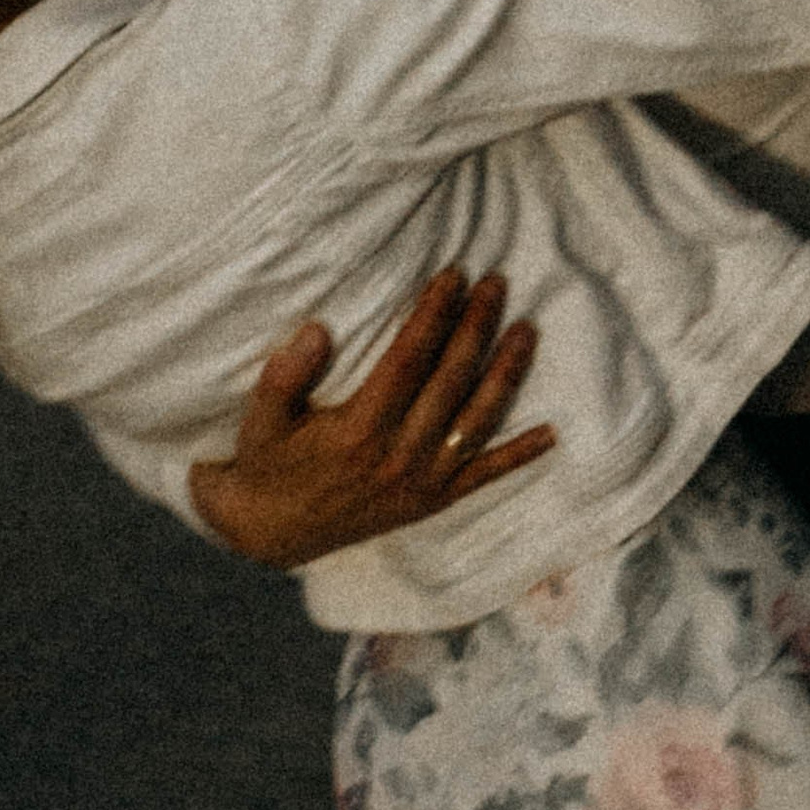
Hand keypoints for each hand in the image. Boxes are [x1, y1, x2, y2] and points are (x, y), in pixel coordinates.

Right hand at [186, 269, 554, 570]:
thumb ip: (283, 376)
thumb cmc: (266, 464)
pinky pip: (483, 477)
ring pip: (476, 421)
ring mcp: (420, 482)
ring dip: (505, 373)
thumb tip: (317, 330)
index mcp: (357, 430)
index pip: (408, 359)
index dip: (433, 314)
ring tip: (527, 329)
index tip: (452, 275)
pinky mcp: (431, 502)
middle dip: (476, 327)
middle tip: (496, 283)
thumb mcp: (259, 420)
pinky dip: (518, 456)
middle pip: (450, 380)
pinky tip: (550, 433)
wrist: (271, 535)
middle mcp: (397, 457)